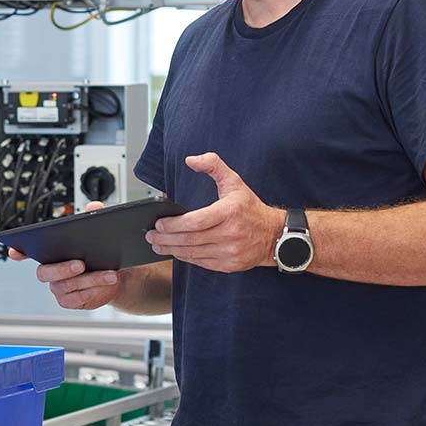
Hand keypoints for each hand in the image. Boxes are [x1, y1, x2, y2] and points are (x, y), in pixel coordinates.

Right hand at [7, 201, 120, 308]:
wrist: (117, 275)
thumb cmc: (101, 253)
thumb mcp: (100, 232)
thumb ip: (95, 216)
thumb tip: (94, 207)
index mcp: (51, 251)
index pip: (27, 250)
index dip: (18, 251)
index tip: (13, 250)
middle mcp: (50, 270)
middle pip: (44, 272)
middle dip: (63, 268)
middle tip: (80, 263)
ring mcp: (58, 287)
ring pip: (66, 285)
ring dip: (90, 279)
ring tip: (109, 274)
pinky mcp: (70, 300)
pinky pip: (77, 298)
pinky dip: (94, 291)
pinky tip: (106, 284)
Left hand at [145, 152, 283, 272]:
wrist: (274, 235)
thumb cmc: (250, 208)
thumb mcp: (234, 182)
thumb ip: (213, 166)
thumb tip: (190, 160)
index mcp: (230, 212)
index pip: (195, 222)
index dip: (174, 224)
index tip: (159, 223)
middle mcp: (230, 234)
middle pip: (190, 239)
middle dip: (165, 238)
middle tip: (151, 236)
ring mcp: (230, 252)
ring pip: (193, 253)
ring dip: (171, 249)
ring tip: (157, 244)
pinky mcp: (229, 265)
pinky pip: (201, 262)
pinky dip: (185, 257)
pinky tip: (175, 252)